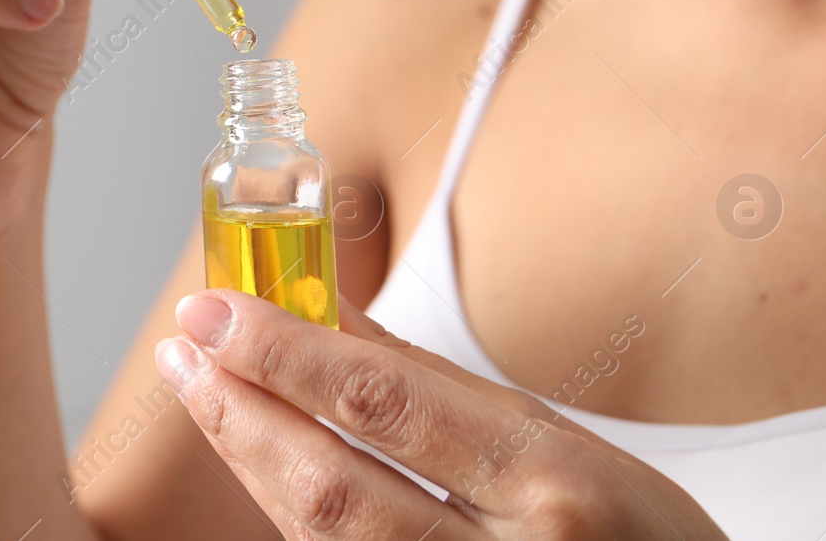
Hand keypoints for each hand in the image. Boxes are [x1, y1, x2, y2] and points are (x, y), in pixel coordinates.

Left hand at [158, 291, 727, 538]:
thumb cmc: (639, 540)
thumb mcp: (566, 442)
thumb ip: (435, 384)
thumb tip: (328, 309)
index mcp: (552, 481)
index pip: (382, 402)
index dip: (281, 352)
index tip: (216, 309)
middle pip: (331, 483)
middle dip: (240, 409)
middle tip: (185, 348)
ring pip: (319, 538)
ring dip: (247, 460)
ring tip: (202, 391)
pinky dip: (288, 515)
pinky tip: (259, 464)